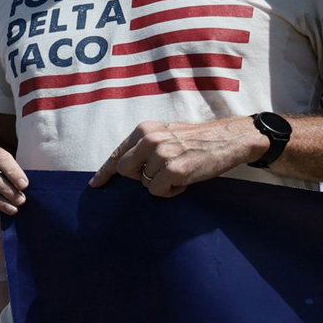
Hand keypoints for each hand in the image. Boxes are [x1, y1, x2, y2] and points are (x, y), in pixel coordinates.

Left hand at [89, 116, 263, 196]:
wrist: (227, 139)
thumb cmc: (196, 139)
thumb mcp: (165, 133)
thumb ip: (144, 145)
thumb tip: (125, 165)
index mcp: (144, 130)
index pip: (117, 153)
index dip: (105, 171)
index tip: (95, 184)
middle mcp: (149, 140)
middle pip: (124, 170)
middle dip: (138, 177)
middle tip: (159, 174)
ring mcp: (161, 155)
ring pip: (144, 183)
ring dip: (159, 184)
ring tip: (178, 173)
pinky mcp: (174, 171)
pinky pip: (158, 192)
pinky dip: (170, 192)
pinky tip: (184, 181)